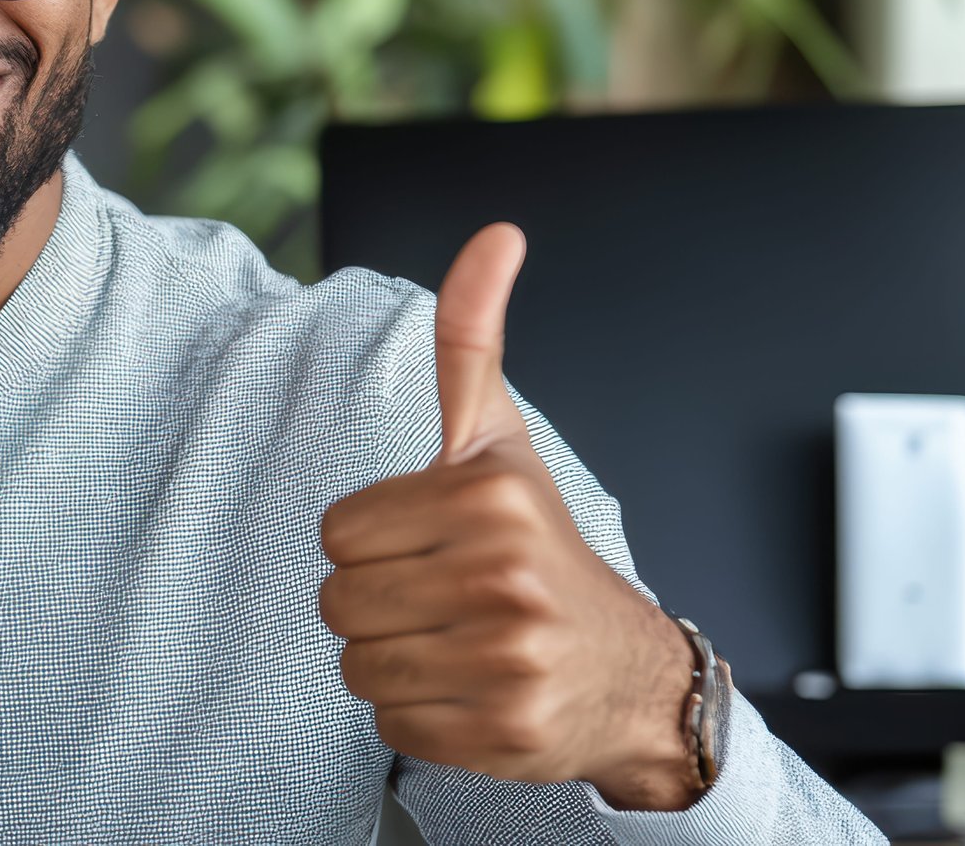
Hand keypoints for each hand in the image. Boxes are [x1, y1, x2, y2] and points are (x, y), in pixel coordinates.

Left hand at [316, 225, 701, 810]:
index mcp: (489, 497)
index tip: (429, 543)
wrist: (629, 675)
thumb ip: (471, 338)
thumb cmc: (541, 547)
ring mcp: (510, 659)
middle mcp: (505, 576)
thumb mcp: (499, 440)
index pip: (336, 532)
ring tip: (455, 642)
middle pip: (337, 601)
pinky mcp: (505, 731)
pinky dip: (417, 715)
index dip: (372, 542)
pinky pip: (389, 723)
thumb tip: (495, 233)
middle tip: (441, 599)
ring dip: (392, 660)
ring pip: (357, 665)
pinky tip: (470, 690)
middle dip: (377, 603)